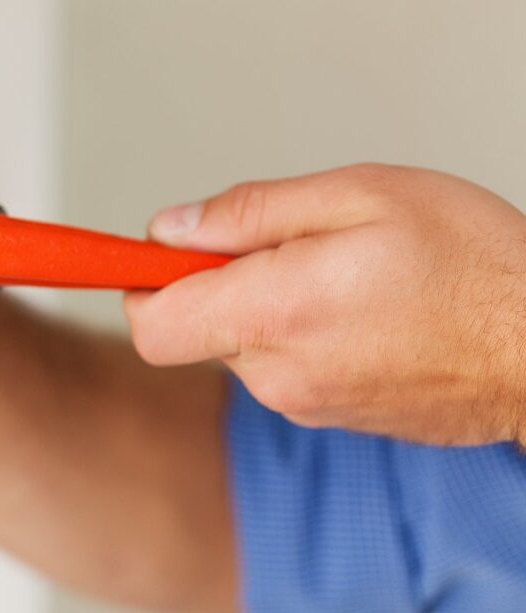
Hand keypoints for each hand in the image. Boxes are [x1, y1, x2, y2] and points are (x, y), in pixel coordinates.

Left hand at [125, 164, 525, 445]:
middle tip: (289, 246)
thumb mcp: (361, 196)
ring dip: (265, 307)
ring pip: (240, 345)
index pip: (153, 323)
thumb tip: (172, 227)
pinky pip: (279, 368)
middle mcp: (277, 373)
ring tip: (341, 278)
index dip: (140, 283)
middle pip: (195, 327)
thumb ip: (251, 212)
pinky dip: (296, 335)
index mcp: (276, 312)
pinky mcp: (325, 417)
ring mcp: (301, 404)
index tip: (151, 254)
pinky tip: (357, 313)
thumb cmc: (473, 266)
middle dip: (219, 282)